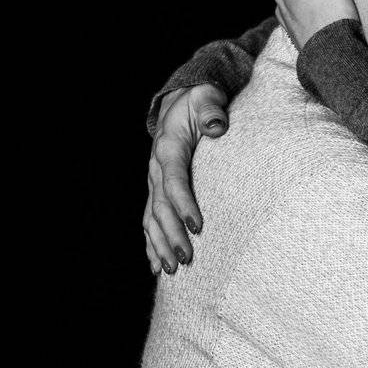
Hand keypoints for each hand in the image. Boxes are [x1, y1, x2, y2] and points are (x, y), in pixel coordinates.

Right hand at [143, 85, 227, 273]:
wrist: (180, 100)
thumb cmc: (199, 100)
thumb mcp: (206, 97)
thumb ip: (211, 110)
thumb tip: (217, 126)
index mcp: (168, 147)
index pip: (174, 181)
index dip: (184, 205)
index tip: (198, 226)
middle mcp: (156, 167)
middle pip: (161, 207)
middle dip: (172, 235)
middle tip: (186, 259)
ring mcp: (154, 180)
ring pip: (151, 218)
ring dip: (160, 245)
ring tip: (172, 270)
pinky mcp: (157, 188)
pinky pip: (150, 219)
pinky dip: (151, 243)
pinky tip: (156, 265)